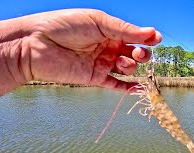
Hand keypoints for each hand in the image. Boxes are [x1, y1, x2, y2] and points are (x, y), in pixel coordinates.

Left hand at [22, 9, 161, 90]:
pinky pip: (115, 85)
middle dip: (141, 53)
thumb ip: (125, 30)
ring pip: (127, 68)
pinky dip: (127, 88)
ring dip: (130, 66)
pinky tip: (137, 88)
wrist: (37, 45)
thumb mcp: (98, 22)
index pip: (134, 35)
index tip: (156, 39)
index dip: (147, 38)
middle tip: (138, 53)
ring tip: (120, 62)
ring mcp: (102, 63)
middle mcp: (107, 46)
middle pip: (134, 53)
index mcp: (109, 30)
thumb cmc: (65, 26)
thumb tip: (152, 33)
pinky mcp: (94, 78)